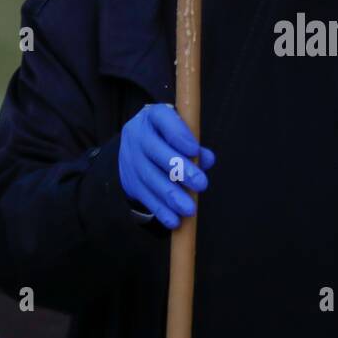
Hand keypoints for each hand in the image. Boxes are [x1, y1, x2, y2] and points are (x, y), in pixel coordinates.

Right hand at [117, 104, 214, 229]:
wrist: (136, 147)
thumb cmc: (168, 137)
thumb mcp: (180, 132)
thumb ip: (195, 144)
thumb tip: (207, 159)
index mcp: (153, 116)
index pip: (164, 119)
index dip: (179, 135)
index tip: (194, 150)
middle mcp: (138, 135)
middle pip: (156, 152)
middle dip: (180, 169)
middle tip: (201, 184)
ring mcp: (131, 159)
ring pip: (151, 178)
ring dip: (171, 196)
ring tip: (190, 209)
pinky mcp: (130, 181)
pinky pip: (145, 197)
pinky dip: (161, 210)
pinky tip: (174, 221)